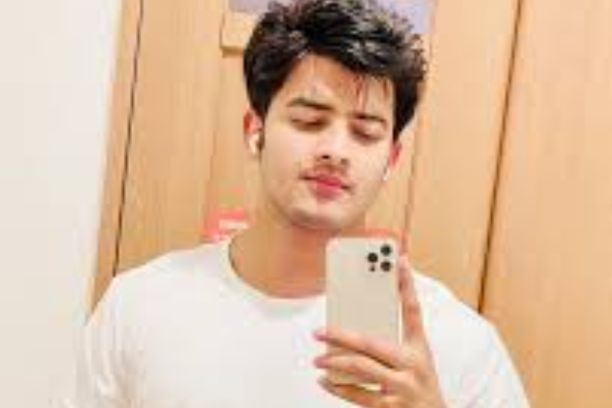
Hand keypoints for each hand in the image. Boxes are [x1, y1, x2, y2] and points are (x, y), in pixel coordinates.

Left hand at [313, 255, 445, 407]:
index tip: (398, 259)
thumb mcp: (416, 360)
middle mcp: (413, 365)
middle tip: (319, 331)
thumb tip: (354, 328)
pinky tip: (325, 381)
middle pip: (372, 343)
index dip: (406, 283)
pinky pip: (358, 395)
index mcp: (420, 348)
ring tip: (317, 359)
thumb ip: (392, 342)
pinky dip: (338, 388)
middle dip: (341, 335)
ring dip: (333, 362)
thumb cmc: (420, 384)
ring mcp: (402, 388)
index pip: (412, 309)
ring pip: (361, 369)